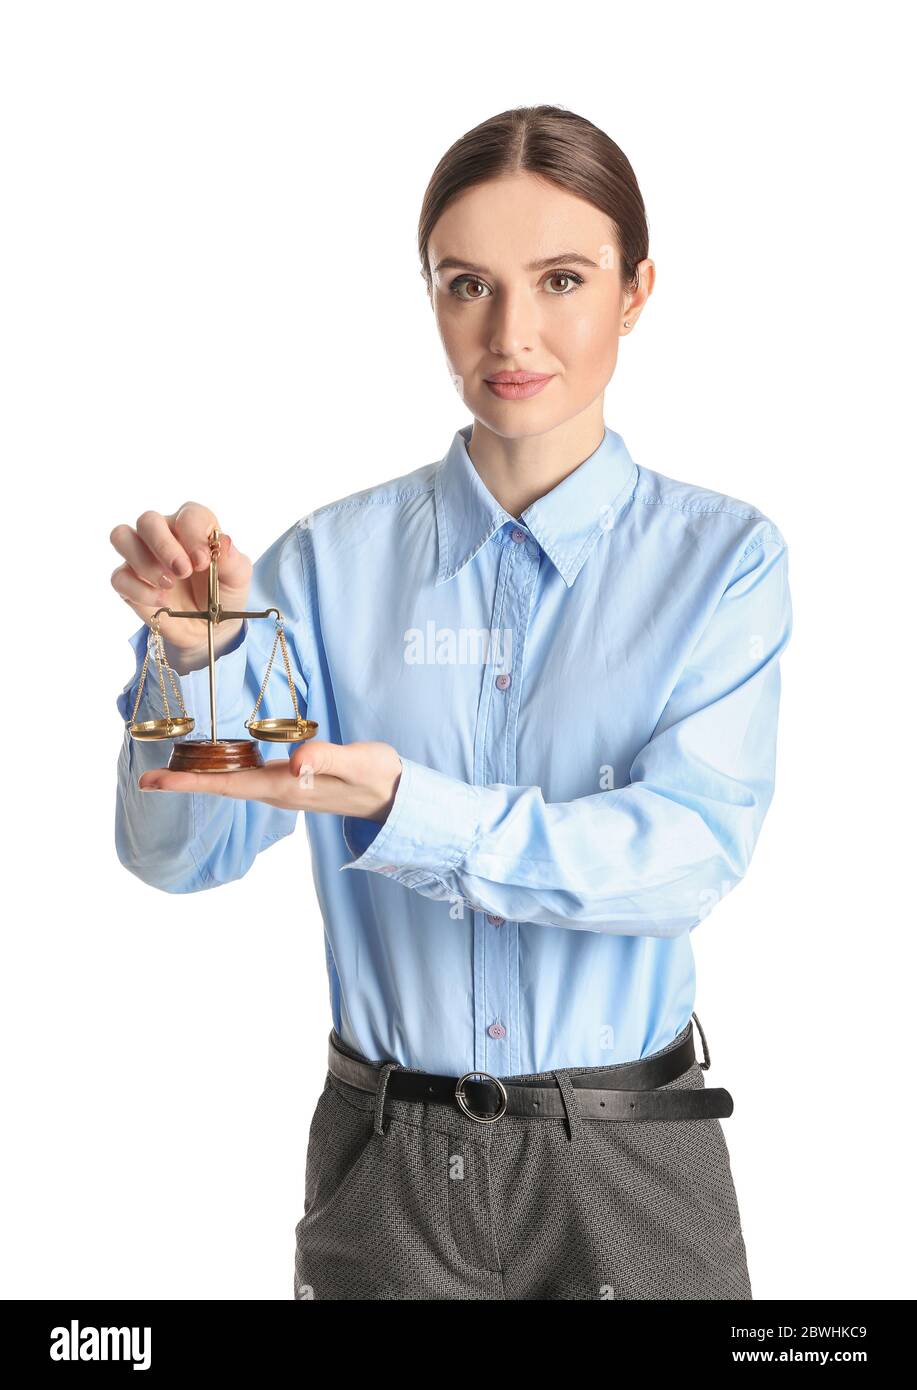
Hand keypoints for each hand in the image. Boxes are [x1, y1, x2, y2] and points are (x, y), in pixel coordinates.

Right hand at [110, 501, 251, 660]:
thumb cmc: (223, 593)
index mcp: (192, 527)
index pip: (188, 514)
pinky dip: (140, 590)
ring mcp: (141, 556)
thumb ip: (232, 560)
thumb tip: (223, 541)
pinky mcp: (128, 581)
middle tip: (183, 571)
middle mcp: (163, 535)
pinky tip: (162, 602)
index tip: (203, 562)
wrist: (209, 627)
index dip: (193, 534)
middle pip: (148, 520)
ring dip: (144, 561)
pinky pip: (119, 577)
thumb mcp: (237, 578)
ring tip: (169, 584)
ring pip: (121, 536)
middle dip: (164, 545)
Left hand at [139, 739, 403, 822]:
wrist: (396, 795)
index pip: (229, 786)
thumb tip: (296, 764)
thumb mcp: (359, 762)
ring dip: (201, 780)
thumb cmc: (379, 775)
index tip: (155, 783)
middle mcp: (280, 791)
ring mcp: (285, 789)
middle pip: (223, 787)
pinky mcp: (292, 782)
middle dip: (185, 783)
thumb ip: (328, 759)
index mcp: (288, 787)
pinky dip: (224, 773)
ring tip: (170, 774)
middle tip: (148, 781)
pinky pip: (248, 779)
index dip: (190, 784)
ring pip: (234, 784)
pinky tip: (215, 765)